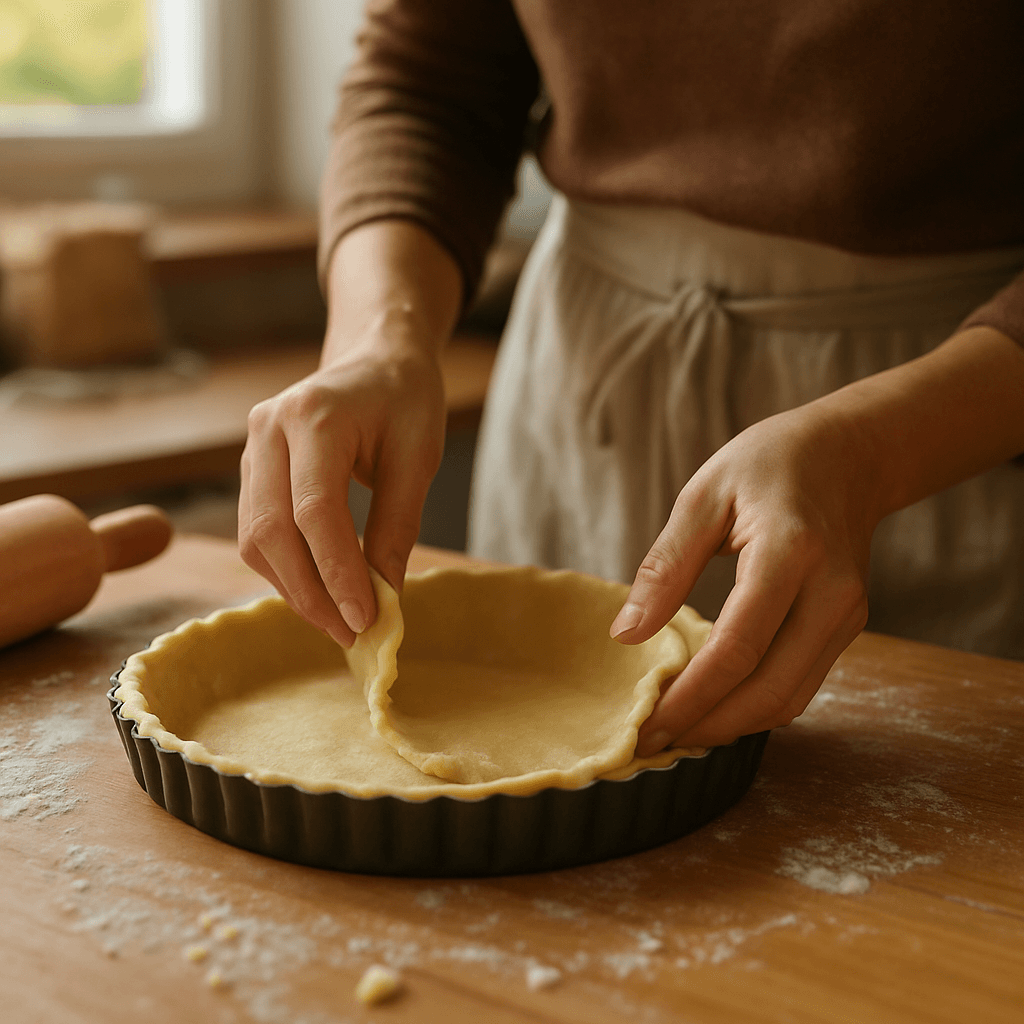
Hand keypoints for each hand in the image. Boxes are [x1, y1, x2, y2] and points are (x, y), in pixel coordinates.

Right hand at [239, 337, 445, 646]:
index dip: (337, 572)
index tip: (366, 619)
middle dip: (310, 592)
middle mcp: (269, 429)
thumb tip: (383, 598)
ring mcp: (253, 447)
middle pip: (271, 530)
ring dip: (295, 588)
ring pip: (255, 538)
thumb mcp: (418, 457)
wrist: (376, 358)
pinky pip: (257, 530)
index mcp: (314, 416)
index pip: (316, 511)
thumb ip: (397, 526)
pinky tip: (321, 591)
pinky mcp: (252, 468)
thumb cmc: (404, 400)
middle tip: (350, 634)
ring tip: (340, 621)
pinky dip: (287, 569)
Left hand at [612, 402, 876, 752]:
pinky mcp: (847, 626)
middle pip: (770, 690)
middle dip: (709, 726)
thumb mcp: (703, 495)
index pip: (738, 647)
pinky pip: (801, 684)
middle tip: (653, 744)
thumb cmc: (767, 464)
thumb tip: (626, 636)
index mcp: (790, 552)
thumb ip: (666, 566)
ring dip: (732, 726)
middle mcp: (830, 593)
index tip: (647, 724)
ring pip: (790, 698)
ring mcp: (847, 614)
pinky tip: (715, 707)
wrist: (848, 454)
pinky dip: (756, 706)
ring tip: (676, 734)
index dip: (692, 696)